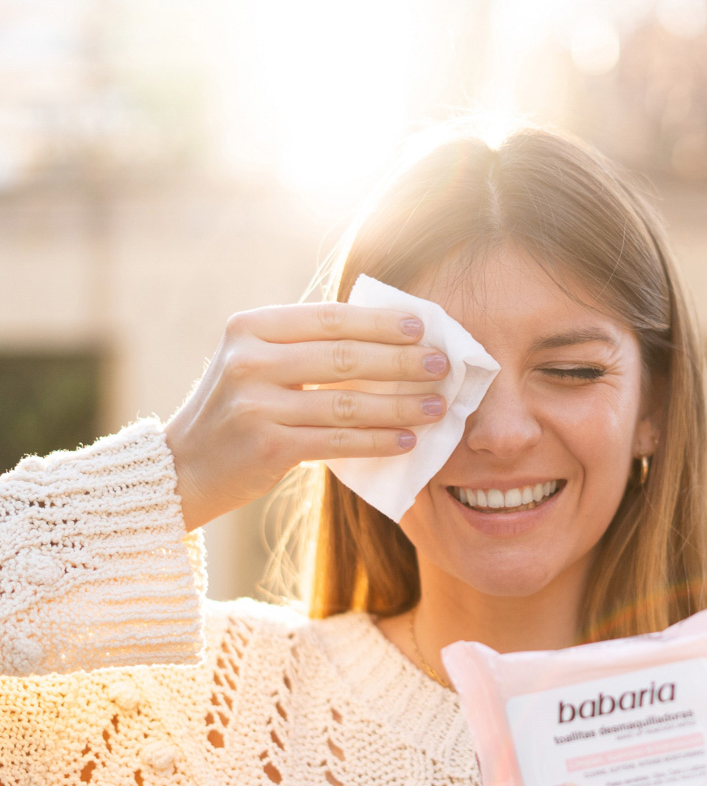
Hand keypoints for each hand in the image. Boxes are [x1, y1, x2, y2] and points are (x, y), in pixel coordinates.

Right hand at [165, 302, 448, 530]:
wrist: (184, 467)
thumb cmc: (237, 409)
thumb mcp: (256, 362)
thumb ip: (306, 346)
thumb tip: (389, 339)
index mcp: (251, 327)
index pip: (329, 318)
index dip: (380, 321)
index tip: (422, 327)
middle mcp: (249, 360)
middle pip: (344, 357)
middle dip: (401, 361)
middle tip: (442, 366)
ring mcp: (256, 405)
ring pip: (347, 403)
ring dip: (400, 404)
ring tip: (436, 406)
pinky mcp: (267, 447)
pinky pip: (338, 441)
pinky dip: (377, 440)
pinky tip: (408, 441)